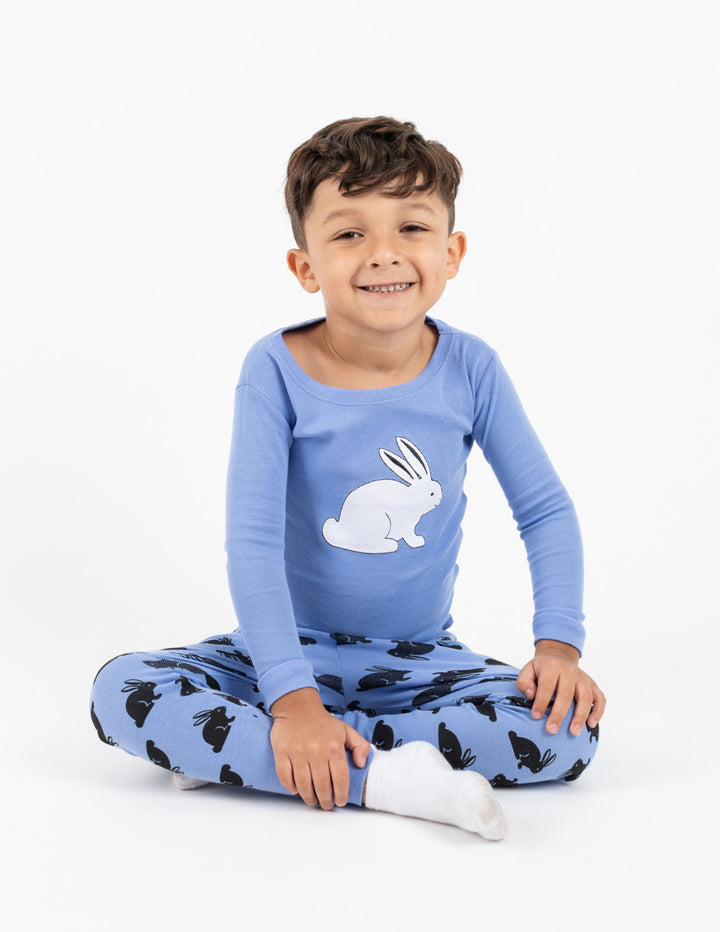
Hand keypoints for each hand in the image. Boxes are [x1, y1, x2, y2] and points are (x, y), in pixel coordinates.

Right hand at [270, 688, 371, 809]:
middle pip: (322, 786)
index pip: (340, 779)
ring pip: (303, 784)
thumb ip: (360, 745)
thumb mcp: (346, 730)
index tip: (340, 801)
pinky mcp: (281, 752)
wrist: (297, 706)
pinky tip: (296, 790)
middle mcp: (316, 751)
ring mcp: (297, 752)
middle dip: (325, 801)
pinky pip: (284, 776)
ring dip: (309, 797)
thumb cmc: (323, 721)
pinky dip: (290, 787)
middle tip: (326, 805)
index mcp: (334, 747)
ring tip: (312, 801)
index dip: (341, 795)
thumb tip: (361, 764)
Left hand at [515, 640, 605, 736]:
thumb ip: (524, 682)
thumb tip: (531, 695)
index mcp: (552, 667)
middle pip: (566, 694)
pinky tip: (591, 724)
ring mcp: (583, 678)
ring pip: (586, 698)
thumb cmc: (542, 669)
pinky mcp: (593, 685)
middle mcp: (570, 672)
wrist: (559, 657)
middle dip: (559, 714)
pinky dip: (598, 711)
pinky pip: (600, 698)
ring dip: (580, 716)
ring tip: (574, 731)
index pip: (547, 686)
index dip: (541, 702)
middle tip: (552, 730)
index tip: (536, 716)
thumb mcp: (528, 670)